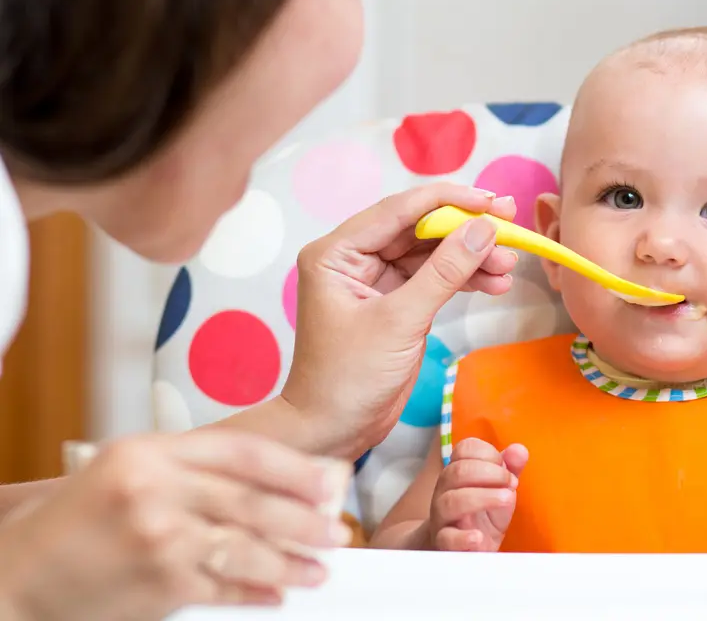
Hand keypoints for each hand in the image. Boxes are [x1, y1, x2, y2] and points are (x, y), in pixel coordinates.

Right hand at [0, 431, 352, 620]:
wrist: (17, 574)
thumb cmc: (78, 519)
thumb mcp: (129, 467)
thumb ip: (193, 466)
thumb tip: (272, 478)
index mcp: (151, 451)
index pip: (244, 451)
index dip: (295, 467)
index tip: (330, 480)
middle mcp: (156, 490)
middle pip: (253, 501)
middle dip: (305, 519)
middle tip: (336, 529)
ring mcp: (159, 538)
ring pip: (246, 548)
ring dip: (291, 562)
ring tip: (319, 568)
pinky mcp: (159, 583)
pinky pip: (224, 588)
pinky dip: (256, 593)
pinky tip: (277, 594)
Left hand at [283, 184, 518, 457]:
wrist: (333, 432)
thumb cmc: (348, 379)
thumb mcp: (400, 322)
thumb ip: (444, 272)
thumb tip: (485, 229)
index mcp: (337, 252)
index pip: (399, 210)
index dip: (449, 201)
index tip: (491, 202)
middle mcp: (353, 258)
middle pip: (419, 229)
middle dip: (466, 229)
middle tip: (511, 224)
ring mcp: (375, 281)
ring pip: (432, 254)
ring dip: (472, 257)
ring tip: (508, 264)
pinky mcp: (396, 303)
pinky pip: (435, 278)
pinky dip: (465, 279)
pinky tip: (494, 282)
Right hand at [429, 439, 527, 551]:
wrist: (462, 550)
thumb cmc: (482, 515)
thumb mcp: (500, 490)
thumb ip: (510, 469)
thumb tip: (519, 450)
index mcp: (457, 472)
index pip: (464, 449)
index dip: (488, 453)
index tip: (506, 468)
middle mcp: (445, 491)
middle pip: (457, 472)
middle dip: (490, 473)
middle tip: (512, 484)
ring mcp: (442, 518)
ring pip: (452, 501)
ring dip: (483, 497)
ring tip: (507, 500)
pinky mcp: (444, 544)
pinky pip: (447, 538)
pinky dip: (463, 537)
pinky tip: (478, 536)